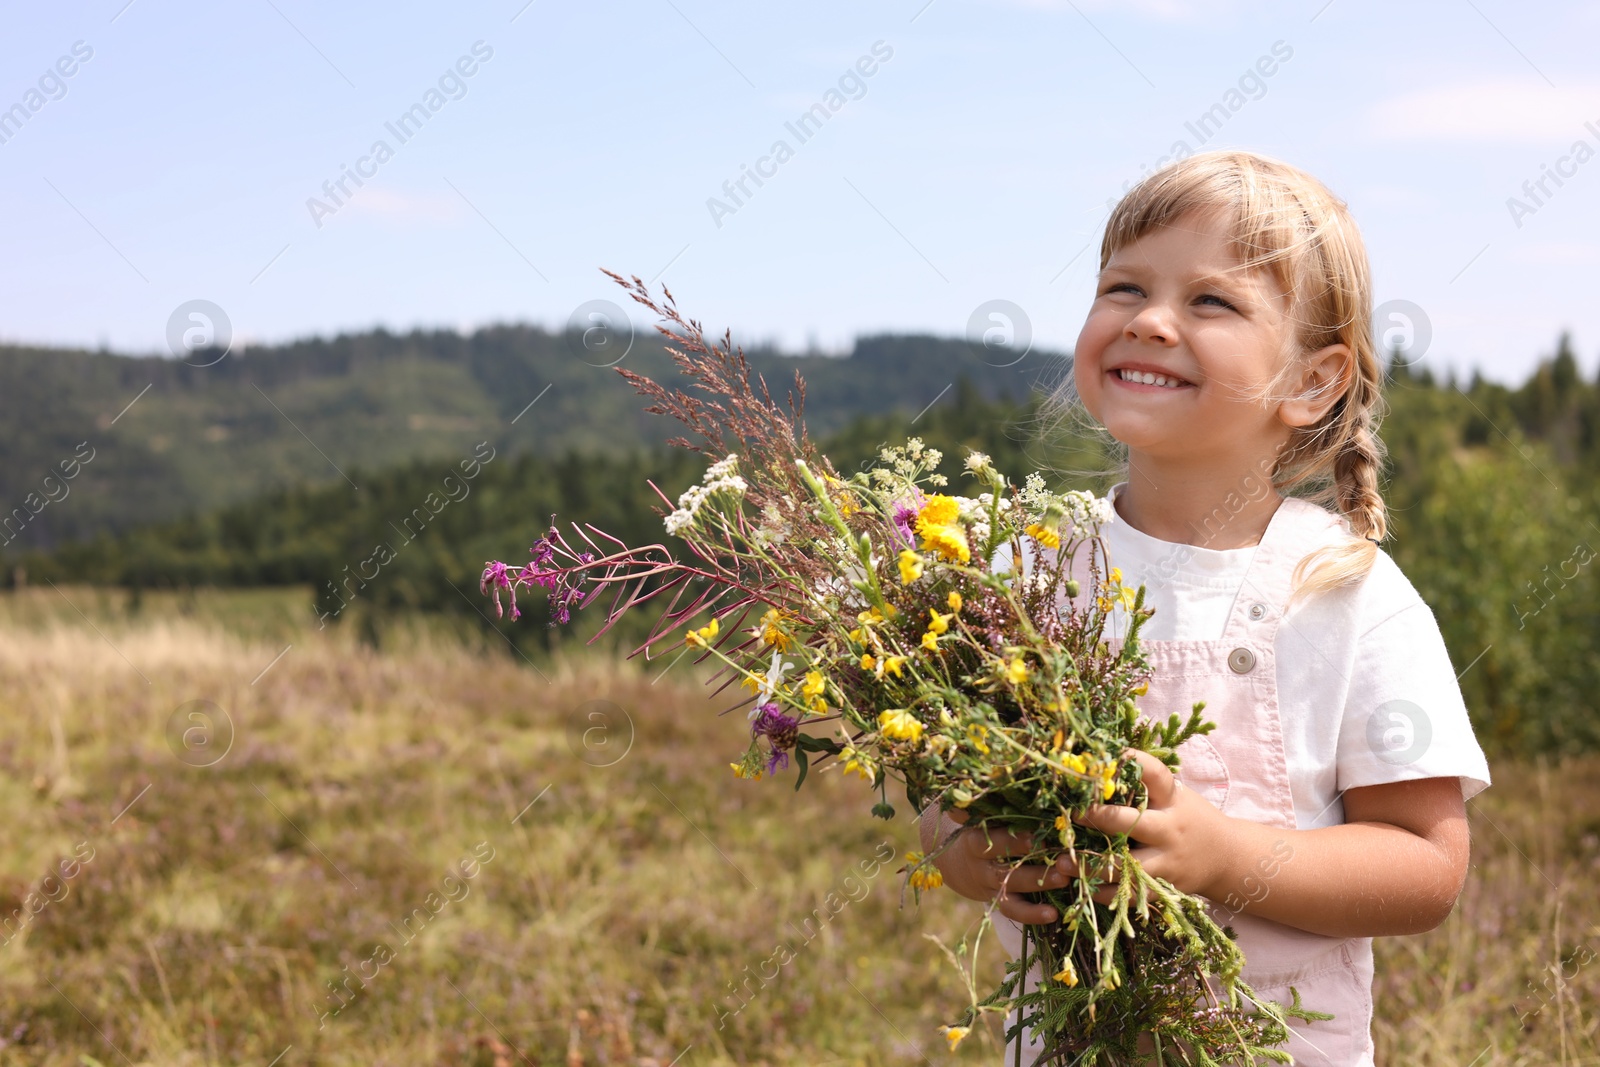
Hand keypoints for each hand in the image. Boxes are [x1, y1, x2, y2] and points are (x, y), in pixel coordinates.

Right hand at [931, 809, 1073, 924]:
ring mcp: (989, 884)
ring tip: (1063, 879)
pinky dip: (1033, 915)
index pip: (990, 837)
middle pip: (1002, 861)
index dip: (1012, 837)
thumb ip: (987, 802)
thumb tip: (996, 776)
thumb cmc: (980, 830)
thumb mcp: (978, 816)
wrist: (959, 865)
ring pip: (1011, 886)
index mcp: (975, 838)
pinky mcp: (999, 902)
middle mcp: (980, 862)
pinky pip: (1014, 911)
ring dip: (1038, 883)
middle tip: (1055, 852)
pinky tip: (1053, 914)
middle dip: (1028, 857)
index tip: (1036, 832)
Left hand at [1072, 749, 1232, 905]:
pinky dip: (1103, 893)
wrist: (1227, 859)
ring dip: (1090, 865)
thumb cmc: (1190, 819)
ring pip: (1126, 866)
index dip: (1132, 761)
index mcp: (1172, 800)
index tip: (1107, 754)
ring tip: (1061, 862)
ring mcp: (1167, 861)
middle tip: (1072, 814)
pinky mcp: (1163, 887)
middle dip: (1099, 818)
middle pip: (1132, 822)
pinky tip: (1080, 887)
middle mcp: (1170, 829)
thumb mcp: (1176, 796)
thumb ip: (1146, 785)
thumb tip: (1101, 760)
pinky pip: (1129, 894)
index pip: (1154, 774)